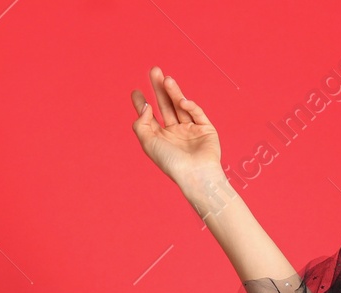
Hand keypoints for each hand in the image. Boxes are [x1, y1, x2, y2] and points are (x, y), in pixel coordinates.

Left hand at [130, 67, 219, 185]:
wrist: (195, 174)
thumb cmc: (170, 162)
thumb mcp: (148, 143)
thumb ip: (142, 124)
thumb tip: (145, 106)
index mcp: (160, 138)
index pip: (149, 117)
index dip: (142, 103)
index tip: (135, 91)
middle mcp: (175, 133)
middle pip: (165, 105)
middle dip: (159, 89)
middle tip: (154, 70)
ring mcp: (190, 130)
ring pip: (180, 106)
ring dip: (173, 92)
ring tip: (166, 79)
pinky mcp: (205, 128)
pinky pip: (196, 113)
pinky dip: (190, 106)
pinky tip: (182, 102)